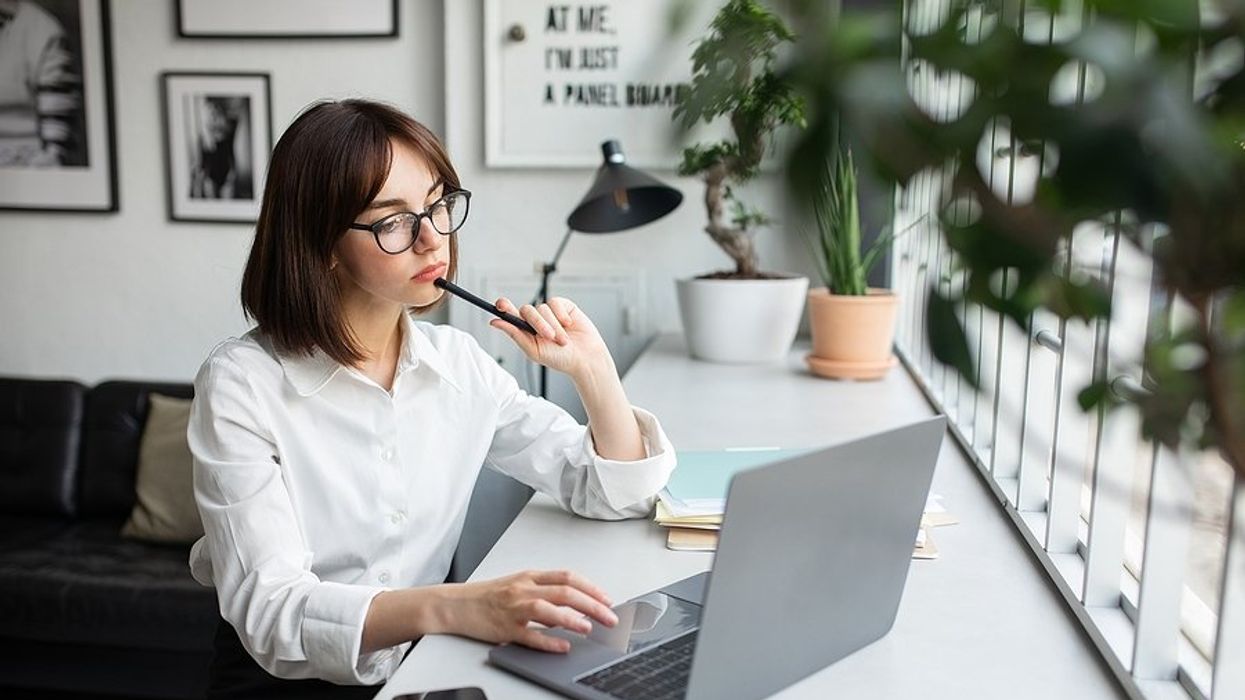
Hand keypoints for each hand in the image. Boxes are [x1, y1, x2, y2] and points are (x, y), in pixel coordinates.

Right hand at [444, 569, 618, 652]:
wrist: (455, 604)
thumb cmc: (487, 596)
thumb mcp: (518, 584)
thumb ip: (544, 590)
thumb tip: (572, 604)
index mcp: (529, 576)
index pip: (568, 577)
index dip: (591, 588)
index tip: (607, 599)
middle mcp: (524, 589)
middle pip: (565, 592)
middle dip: (592, 604)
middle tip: (609, 617)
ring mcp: (514, 608)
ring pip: (548, 610)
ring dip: (572, 619)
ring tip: (590, 627)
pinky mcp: (505, 629)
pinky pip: (530, 637)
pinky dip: (549, 642)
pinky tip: (563, 646)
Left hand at [490, 296, 612, 380]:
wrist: (585, 358)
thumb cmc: (559, 358)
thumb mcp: (534, 350)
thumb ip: (514, 335)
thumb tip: (494, 322)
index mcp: (525, 330)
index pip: (510, 313)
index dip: (503, 306)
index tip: (500, 305)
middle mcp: (536, 319)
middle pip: (527, 310)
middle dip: (538, 323)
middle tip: (549, 337)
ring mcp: (550, 312)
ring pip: (543, 308)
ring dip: (554, 326)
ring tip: (563, 340)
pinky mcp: (564, 306)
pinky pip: (556, 303)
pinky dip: (561, 315)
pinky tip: (569, 325)